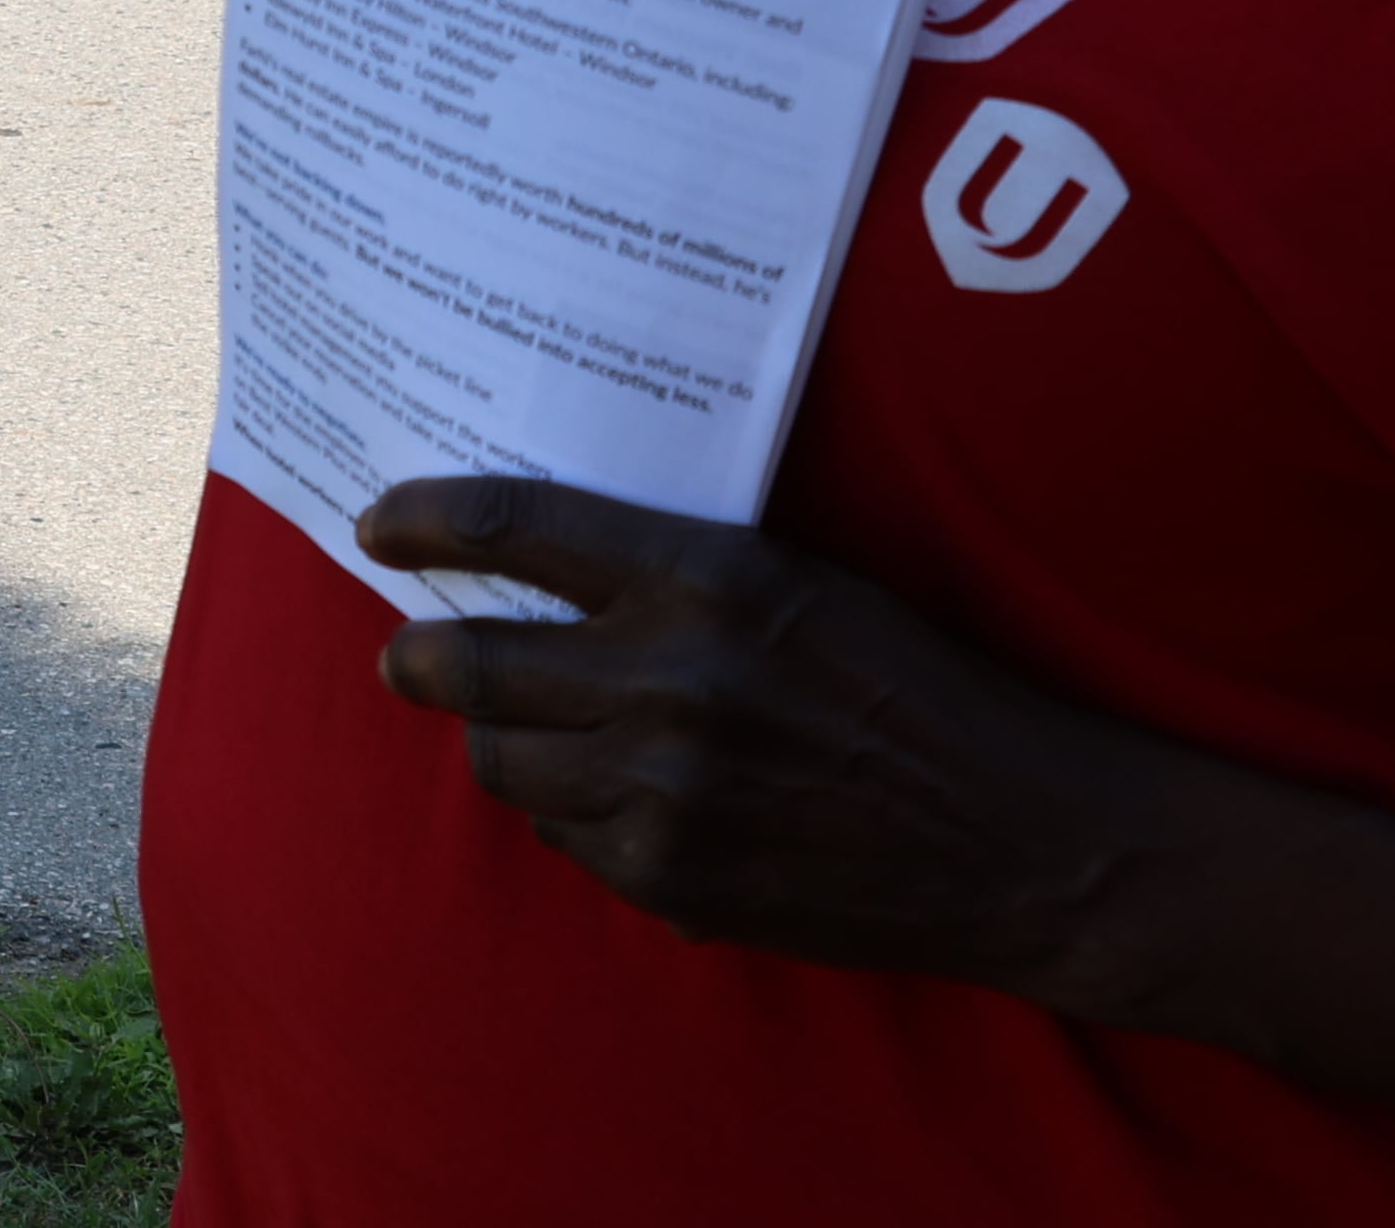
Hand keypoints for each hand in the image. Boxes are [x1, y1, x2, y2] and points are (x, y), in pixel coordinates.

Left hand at [359, 477, 1172, 1006]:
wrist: (1017, 837)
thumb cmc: (911, 690)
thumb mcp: (800, 584)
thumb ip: (667, 574)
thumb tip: (527, 569)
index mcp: (706, 575)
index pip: (514, 525)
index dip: (424, 519)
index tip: (376, 521)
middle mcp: (669, 675)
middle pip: (467, 662)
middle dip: (417, 657)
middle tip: (406, 655)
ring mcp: (662, 785)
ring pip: (501, 760)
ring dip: (503, 742)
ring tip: (532, 731)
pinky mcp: (670, 876)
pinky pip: (566, 837)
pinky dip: (578, 818)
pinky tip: (629, 803)